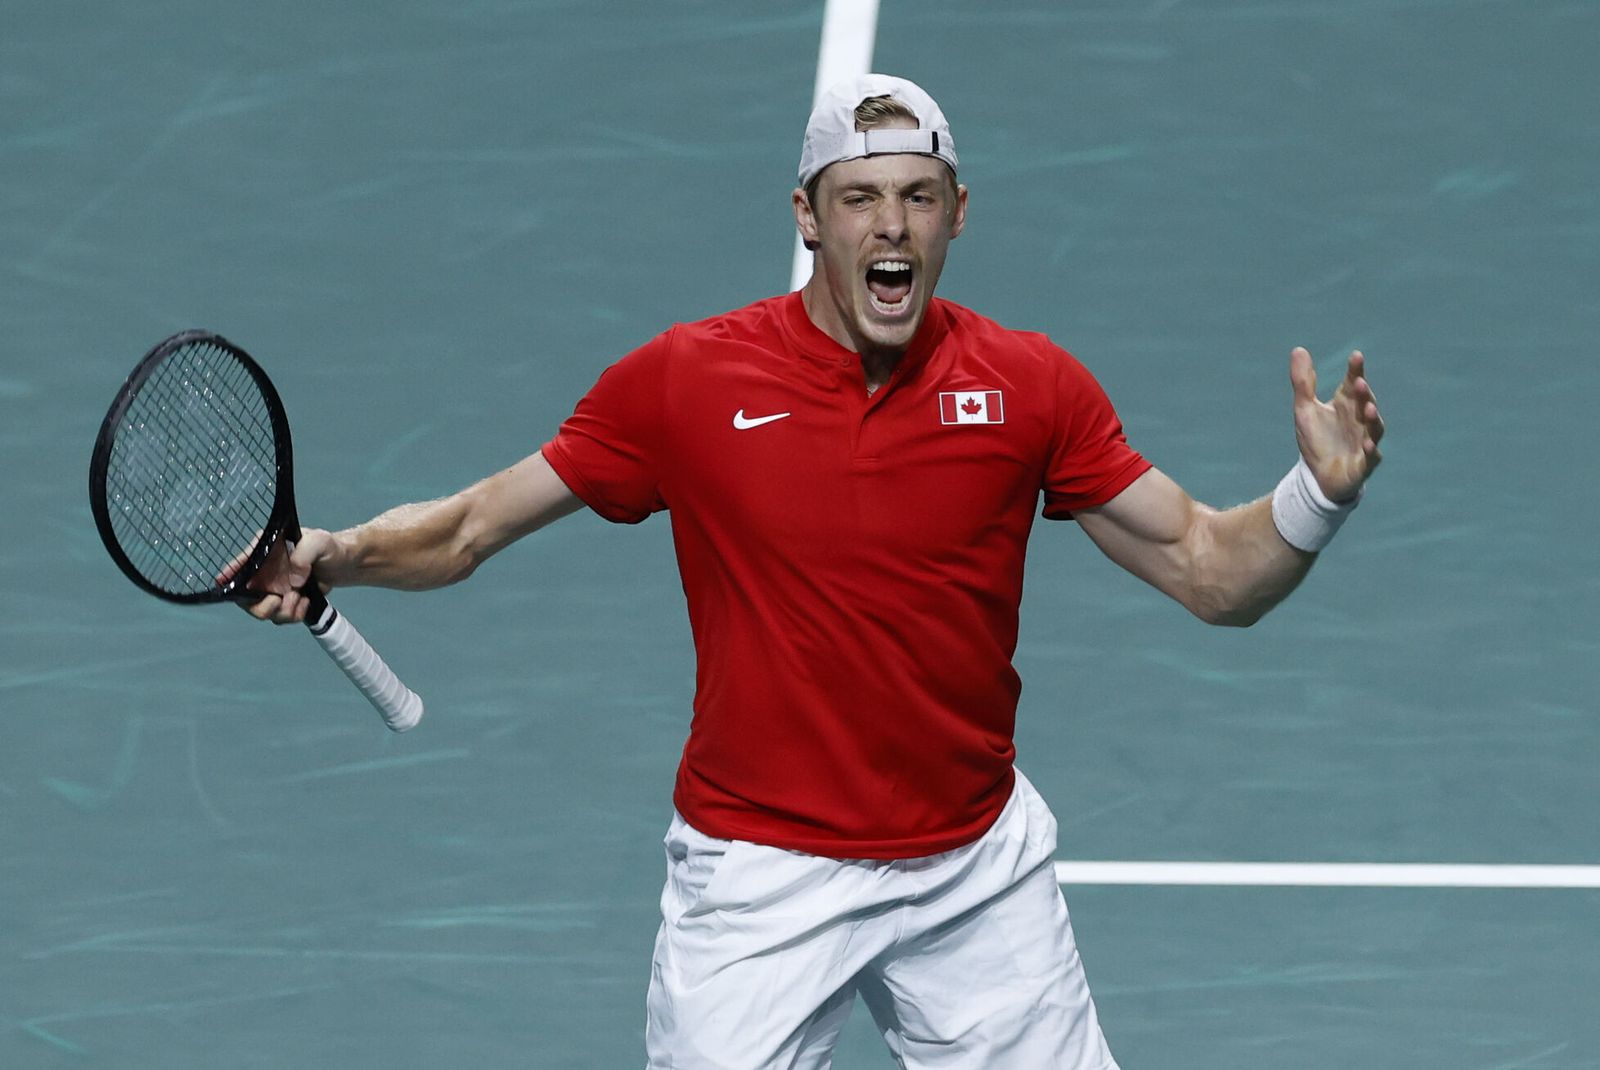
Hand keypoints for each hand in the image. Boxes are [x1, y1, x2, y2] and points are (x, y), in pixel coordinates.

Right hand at [217, 528, 339, 623]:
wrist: (347, 563)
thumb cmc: (331, 546)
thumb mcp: (318, 542)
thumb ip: (303, 556)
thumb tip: (292, 582)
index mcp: (265, 551)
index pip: (240, 565)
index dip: (229, 577)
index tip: (222, 586)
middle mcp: (264, 572)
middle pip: (246, 598)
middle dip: (263, 606)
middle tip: (281, 600)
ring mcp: (274, 588)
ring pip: (265, 612)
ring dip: (284, 611)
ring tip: (300, 597)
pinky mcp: (286, 601)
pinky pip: (281, 617)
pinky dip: (294, 615)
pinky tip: (306, 602)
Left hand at [1289, 347, 1384, 501]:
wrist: (1318, 476)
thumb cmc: (1316, 440)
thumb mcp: (1305, 409)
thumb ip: (1303, 382)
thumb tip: (1298, 349)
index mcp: (1346, 403)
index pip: (1353, 382)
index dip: (1355, 370)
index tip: (1356, 356)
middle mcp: (1359, 418)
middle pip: (1364, 402)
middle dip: (1363, 393)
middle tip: (1358, 383)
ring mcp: (1365, 439)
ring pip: (1374, 427)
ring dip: (1372, 417)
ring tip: (1368, 408)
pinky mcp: (1365, 462)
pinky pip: (1371, 455)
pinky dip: (1371, 449)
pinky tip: (1368, 444)